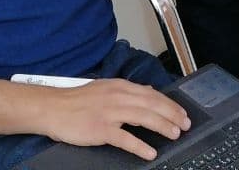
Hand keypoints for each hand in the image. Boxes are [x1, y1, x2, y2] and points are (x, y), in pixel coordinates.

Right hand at [45, 79, 190, 160]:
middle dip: (171, 115)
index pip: (150, 93)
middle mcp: (116, 96)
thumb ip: (126, 91)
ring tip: (175, 135)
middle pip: (150, 104)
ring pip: (142, 117)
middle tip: (185, 125)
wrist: (53, 107)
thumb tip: (148, 92)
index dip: (169, 104)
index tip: (182, 113)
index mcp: (118, 86)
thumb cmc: (78, 101)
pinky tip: (150, 152)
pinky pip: (124, 138)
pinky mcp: (100, 129)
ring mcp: (108, 112)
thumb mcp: (104, 89)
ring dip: (161, 126)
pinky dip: (139, 145)